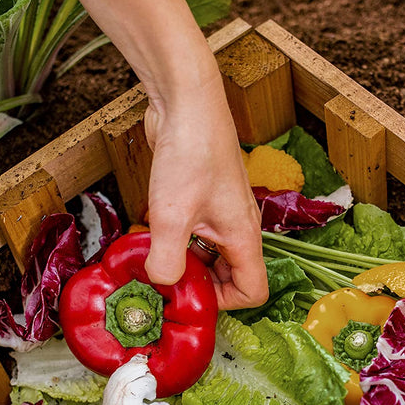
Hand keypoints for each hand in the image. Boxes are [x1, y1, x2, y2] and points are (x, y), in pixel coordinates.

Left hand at [142, 85, 268, 310]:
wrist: (186, 102)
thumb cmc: (190, 153)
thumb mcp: (173, 216)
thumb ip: (167, 261)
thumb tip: (162, 285)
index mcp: (244, 236)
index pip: (253, 291)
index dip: (224, 303)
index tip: (190, 296)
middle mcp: (238, 227)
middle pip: (230, 276)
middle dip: (200, 285)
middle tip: (165, 281)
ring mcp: (220, 212)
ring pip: (209, 255)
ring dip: (184, 262)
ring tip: (153, 258)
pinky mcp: (202, 199)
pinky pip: (196, 234)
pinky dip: (177, 241)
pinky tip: (151, 234)